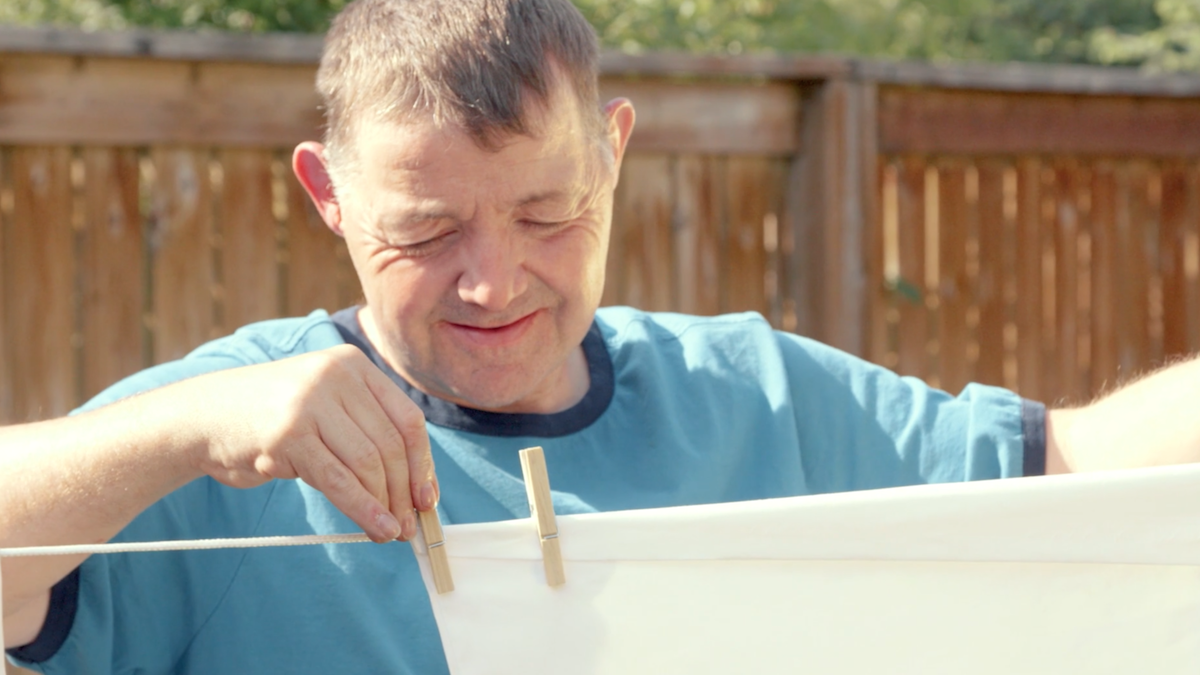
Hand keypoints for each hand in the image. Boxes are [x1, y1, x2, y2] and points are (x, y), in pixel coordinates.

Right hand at [175, 345, 435, 542]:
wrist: (202, 416)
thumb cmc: (271, 420)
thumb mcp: (325, 409)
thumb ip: (364, 432)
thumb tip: (412, 486)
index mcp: (353, 366)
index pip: (407, 419)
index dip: (422, 464)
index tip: (427, 498)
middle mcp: (336, 377)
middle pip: (390, 444)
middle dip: (404, 491)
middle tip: (409, 525)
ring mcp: (311, 403)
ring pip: (368, 463)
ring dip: (385, 504)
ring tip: (391, 532)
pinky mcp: (288, 435)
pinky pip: (339, 480)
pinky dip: (363, 509)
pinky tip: (376, 528)